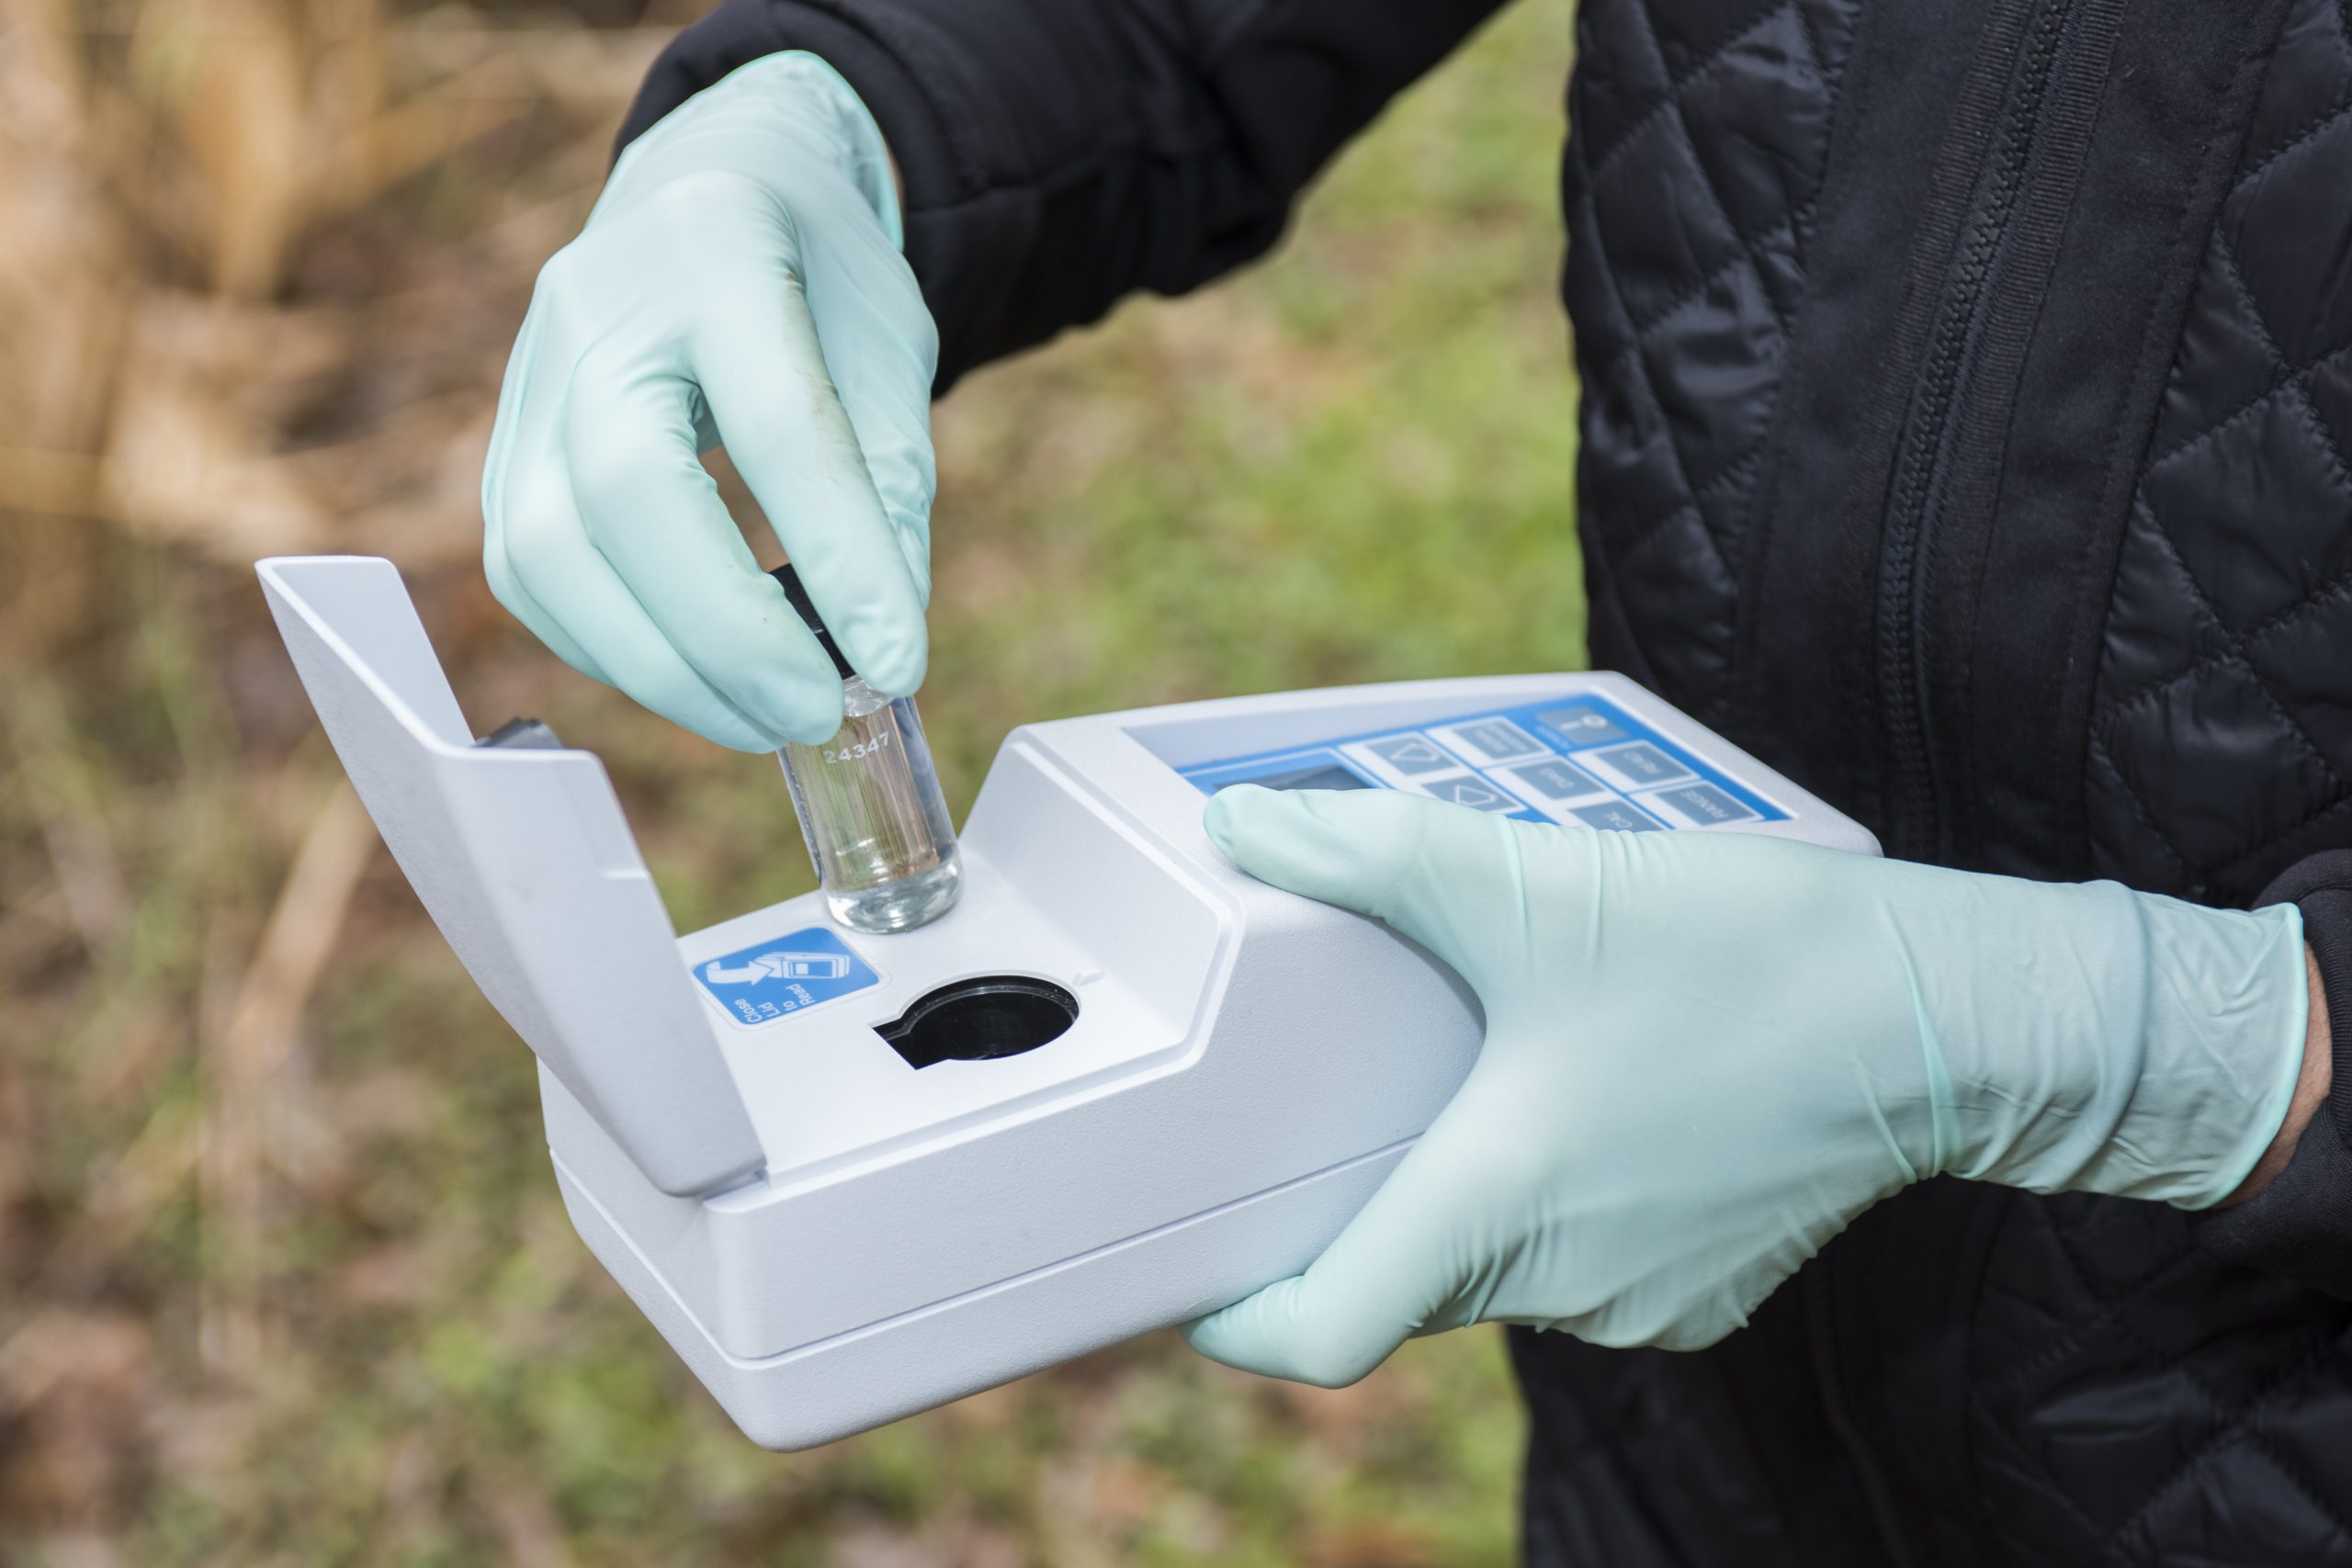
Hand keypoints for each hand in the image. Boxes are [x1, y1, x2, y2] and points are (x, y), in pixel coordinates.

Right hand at [482, 53, 934, 748]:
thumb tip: (879, 647)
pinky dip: (614, 651)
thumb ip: (889, 486)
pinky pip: (530, 578)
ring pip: (547, 553)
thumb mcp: (889, 347)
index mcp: (716, 244)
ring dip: (662, 668)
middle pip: (623, 491)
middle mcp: (594, 305)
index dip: (836, 554)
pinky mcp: (501, 449)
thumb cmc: (814, 277)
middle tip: (815, 713)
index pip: (772, 419)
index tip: (896, 664)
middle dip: (726, 634)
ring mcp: (527, 377)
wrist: (709, 191)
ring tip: (765, 718)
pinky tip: (699, 678)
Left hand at [1183, 786, 2310, 1385]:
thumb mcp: (1539, 882)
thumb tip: (1247, 827)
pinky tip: (1577, 1090)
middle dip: (1356, 1201)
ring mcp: (1638, 1301)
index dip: (1238, 1311)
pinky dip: (1549, 1193)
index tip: (1201, 1264)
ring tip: (1475, 1065)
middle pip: (1401, 1278)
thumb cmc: (1751, 958)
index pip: (1319, 1335)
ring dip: (1465, 1180)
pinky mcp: (1699, 1286)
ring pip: (1492, 1263)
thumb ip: (1374, 853)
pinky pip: (1576, 1258)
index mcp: (1497, 1208)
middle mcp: (1560, 1286)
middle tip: (1337, 1096)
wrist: (1947, 1013)